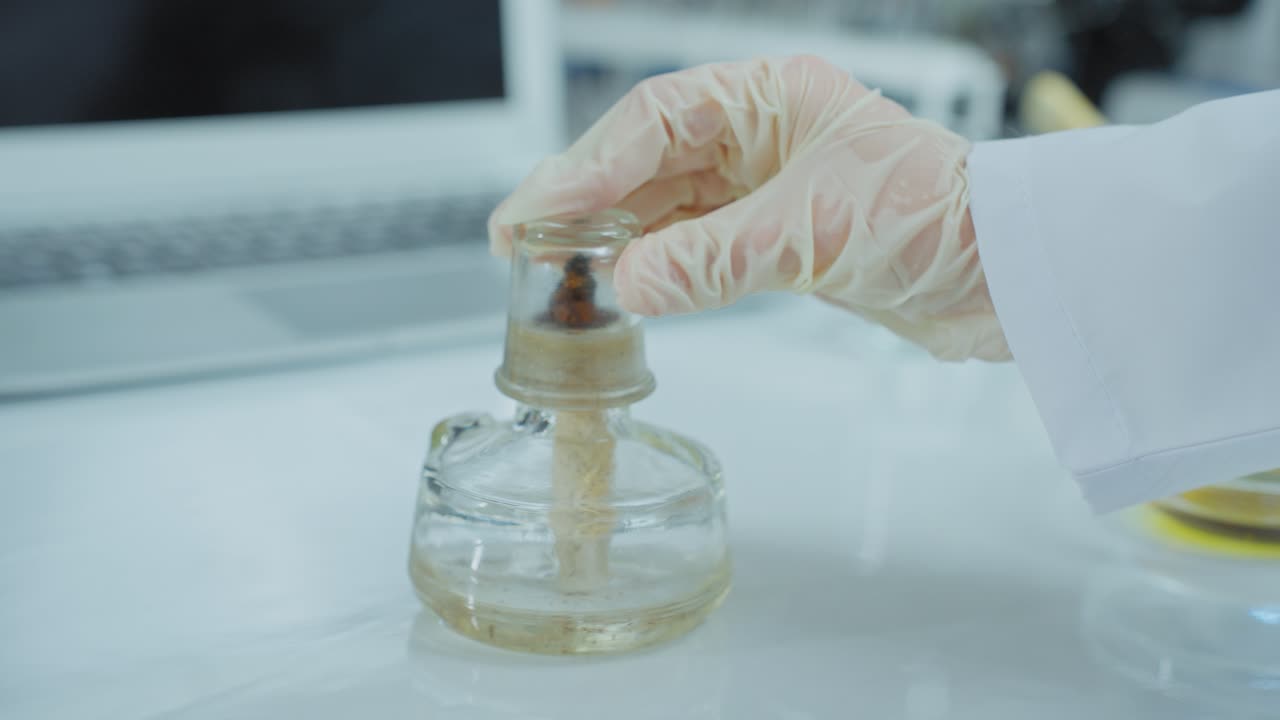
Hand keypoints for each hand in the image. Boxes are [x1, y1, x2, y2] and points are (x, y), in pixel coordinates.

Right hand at [488, 55, 1008, 360]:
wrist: (1008, 273)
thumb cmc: (939, 217)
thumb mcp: (810, 232)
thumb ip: (710, 258)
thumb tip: (625, 283)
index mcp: (771, 98)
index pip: (655, 120)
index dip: (587, 166)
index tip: (537, 211)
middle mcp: (763, 134)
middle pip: (648, 159)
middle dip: (583, 200)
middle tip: (517, 239)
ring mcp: (768, 185)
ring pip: (667, 205)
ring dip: (614, 237)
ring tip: (554, 268)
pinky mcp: (779, 236)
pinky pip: (698, 245)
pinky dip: (659, 266)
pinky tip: (622, 284)